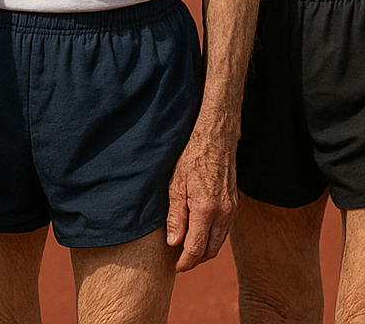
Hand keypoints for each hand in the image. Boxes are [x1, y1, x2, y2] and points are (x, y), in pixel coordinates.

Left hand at [166, 127, 236, 271]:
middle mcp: (223, 215)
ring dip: (204, 250)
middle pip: (210, 251)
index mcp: (206, 210)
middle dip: (195, 260)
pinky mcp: (235, 206)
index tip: (175, 268)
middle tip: (179, 262)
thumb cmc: (191, 158)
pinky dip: (212, 238)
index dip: (185, 262)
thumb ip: (175, 216)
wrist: (215, 140)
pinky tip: (200, 234)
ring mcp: (232, 211)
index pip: (196, 249)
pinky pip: (224, 231)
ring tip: (187, 250)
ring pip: (219, 242)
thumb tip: (173, 243)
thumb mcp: (175, 185)